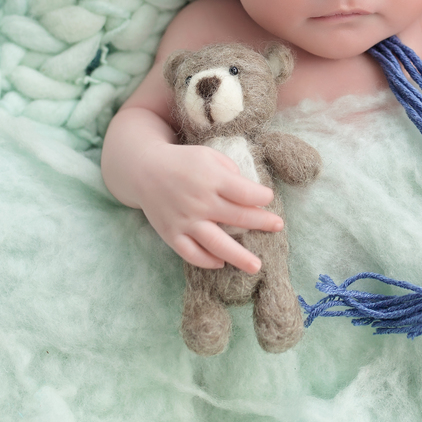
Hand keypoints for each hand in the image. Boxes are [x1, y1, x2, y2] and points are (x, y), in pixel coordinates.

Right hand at [138, 141, 282, 273]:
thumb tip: (250, 193)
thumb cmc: (183, 162)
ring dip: (239, 257)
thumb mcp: (209, 155)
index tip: (268, 198)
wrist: (144, 170)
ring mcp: (186, 221)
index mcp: (212, 179)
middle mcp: (200, 202)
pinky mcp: (172, 234)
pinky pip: (192, 254)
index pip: (246, 193)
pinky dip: (207, 261)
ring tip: (256, 266)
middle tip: (278, 227)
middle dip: (263, 223)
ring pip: (217, 244)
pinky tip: (221, 262)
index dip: (263, 197)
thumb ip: (231, 171)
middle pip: (239, 218)